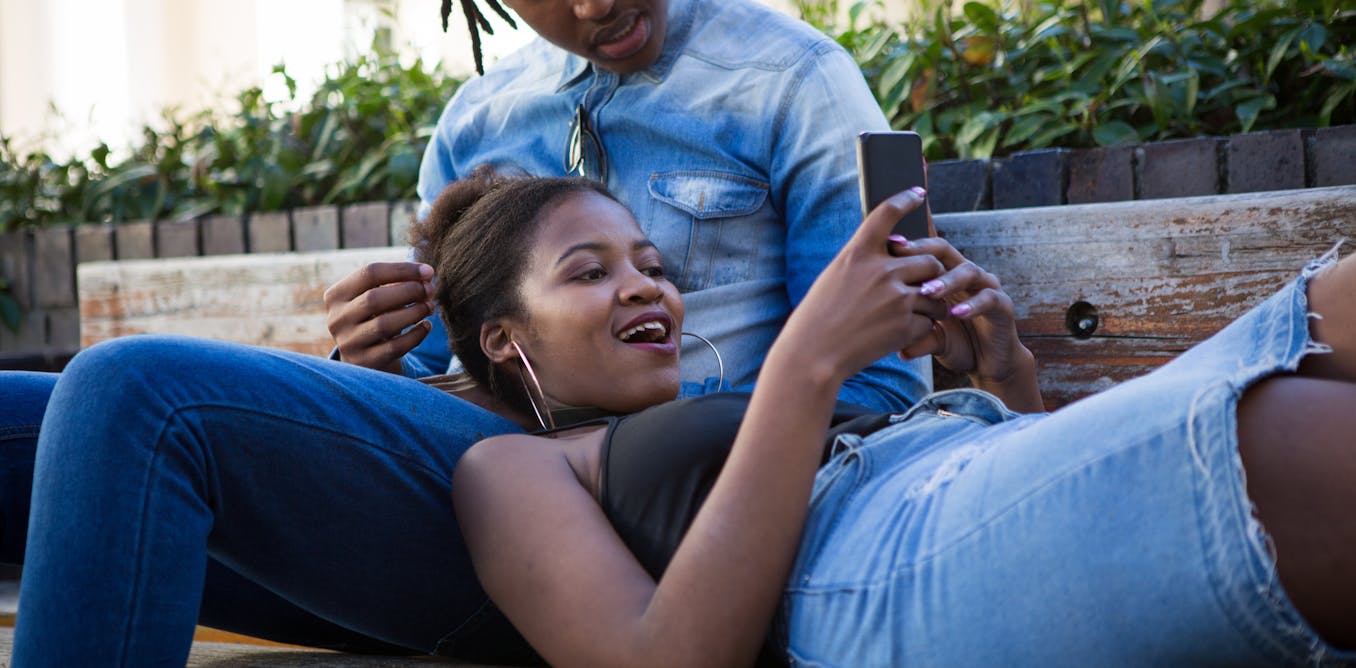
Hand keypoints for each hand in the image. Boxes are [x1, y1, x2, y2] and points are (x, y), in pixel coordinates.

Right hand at [323, 262, 435, 374]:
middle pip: (374, 298)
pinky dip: (416, 335)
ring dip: (414, 312)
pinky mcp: (364, 362)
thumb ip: (395, 282)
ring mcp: (348, 343)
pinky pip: (394, 348)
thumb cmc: (374, 316)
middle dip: (409, 291)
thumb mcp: (375, 297)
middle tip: (429, 291)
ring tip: (429, 307)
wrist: (362, 356)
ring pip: (384, 324)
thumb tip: (426, 274)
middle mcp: (337, 319)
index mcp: (336, 295)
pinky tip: (426, 326)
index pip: (369, 273)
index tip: (428, 272)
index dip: (403, 270)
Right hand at [771, 187, 948, 387]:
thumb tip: (896, 256)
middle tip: (925, 283)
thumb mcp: (835, 277)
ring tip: (913, 313)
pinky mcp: (906, 324)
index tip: (918, 193)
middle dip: (932, 272)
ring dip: (932, 302)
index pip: (886, 213)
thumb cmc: (818, 317)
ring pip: (936, 292)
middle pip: (929, 258)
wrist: (813, 355)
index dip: (905, 199)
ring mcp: (897, 298)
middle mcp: (881, 270)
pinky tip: (902, 334)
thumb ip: (864, 263)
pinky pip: (929, 320)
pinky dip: (921, 327)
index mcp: (858, 253)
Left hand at [893, 238, 1042, 410]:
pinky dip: (973, 305)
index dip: (906, 248)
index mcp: (944, 275)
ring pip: (968, 271)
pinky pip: (989, 298)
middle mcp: (965, 275)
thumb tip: (900, 353)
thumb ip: (918, 338)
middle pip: (945, 250)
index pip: (924, 252)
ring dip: (946, 280)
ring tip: (927, 292)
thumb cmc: (956, 344)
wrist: (988, 364)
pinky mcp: (1003, 305)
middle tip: (901, 255)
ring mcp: (986, 287)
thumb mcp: (931, 340)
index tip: (884, 246)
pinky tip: (956, 313)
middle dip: (923, 250)